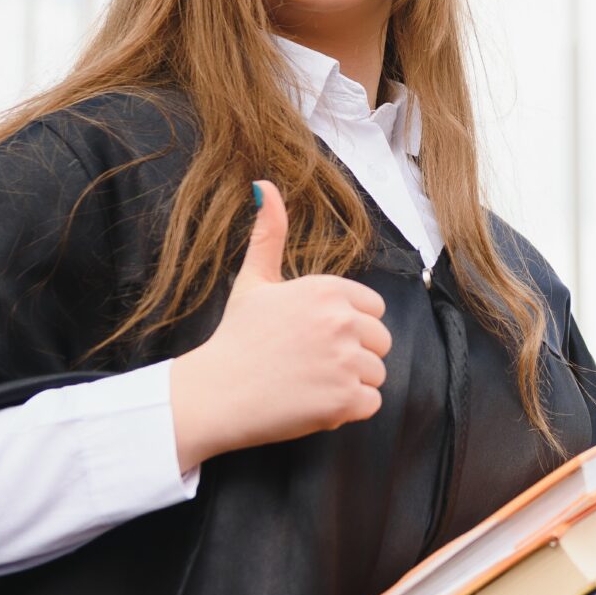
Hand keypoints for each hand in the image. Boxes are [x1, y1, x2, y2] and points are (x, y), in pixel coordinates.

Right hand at [168, 181, 392, 471]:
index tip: (314, 338)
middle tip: (310, 364)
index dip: (347, 326)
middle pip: (381, 342)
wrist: (214, 395)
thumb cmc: (236, 338)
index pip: (373, 310)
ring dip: (350, 384)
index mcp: (327, 290)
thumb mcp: (253, 280)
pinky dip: (347, 410)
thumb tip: (264, 184)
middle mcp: (341, 321)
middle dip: (354, 356)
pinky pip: (370, 403)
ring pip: (376, 374)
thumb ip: (269, 233)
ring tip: (308, 383)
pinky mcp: (345, 400)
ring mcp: (345, 362)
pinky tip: (313, 403)